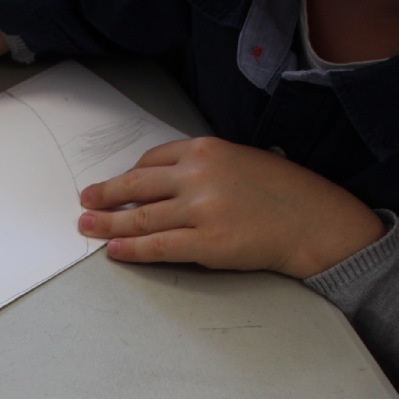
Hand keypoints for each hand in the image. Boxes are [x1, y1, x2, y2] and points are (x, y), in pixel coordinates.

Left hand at [76, 137, 385, 278]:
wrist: (314, 221)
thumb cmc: (282, 192)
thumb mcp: (240, 160)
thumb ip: (202, 167)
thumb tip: (163, 183)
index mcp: (205, 149)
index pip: (152, 160)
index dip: (128, 176)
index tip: (115, 186)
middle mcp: (198, 175)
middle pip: (136, 186)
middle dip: (104, 195)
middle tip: (84, 201)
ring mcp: (201, 210)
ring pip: (141, 218)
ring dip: (107, 224)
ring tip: (87, 227)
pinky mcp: (206, 243)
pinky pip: (157, 246)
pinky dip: (131, 248)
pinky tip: (114, 249)